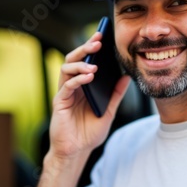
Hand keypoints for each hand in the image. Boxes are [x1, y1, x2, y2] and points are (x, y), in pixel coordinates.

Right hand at [48, 31, 130, 164]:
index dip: (92, 47)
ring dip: (80, 63)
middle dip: (85, 47)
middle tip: (98, 41)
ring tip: (94, 64)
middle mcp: (72, 87)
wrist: (76, 152)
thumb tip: (126, 78)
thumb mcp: (108, 112)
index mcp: (83, 86)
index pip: (85, 61)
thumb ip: (115, 95)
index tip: (103, 35)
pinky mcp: (60, 103)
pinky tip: (89, 77)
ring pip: (66, 69)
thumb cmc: (89, 133)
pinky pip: (66, 86)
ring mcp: (64, 93)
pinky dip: (77, 79)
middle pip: (73, 59)